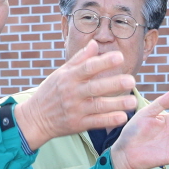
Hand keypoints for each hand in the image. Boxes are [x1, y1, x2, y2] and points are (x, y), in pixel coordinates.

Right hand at [14, 40, 136, 149]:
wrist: (35, 118)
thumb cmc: (51, 92)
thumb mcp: (61, 73)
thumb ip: (80, 59)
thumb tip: (94, 44)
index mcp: (69, 78)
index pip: (88, 67)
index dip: (104, 62)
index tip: (119, 57)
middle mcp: (72, 93)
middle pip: (95, 87)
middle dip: (114, 83)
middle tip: (131, 80)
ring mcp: (75, 110)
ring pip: (98, 106)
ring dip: (116, 104)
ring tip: (133, 101)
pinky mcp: (78, 124)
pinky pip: (96, 122)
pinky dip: (109, 120)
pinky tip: (123, 117)